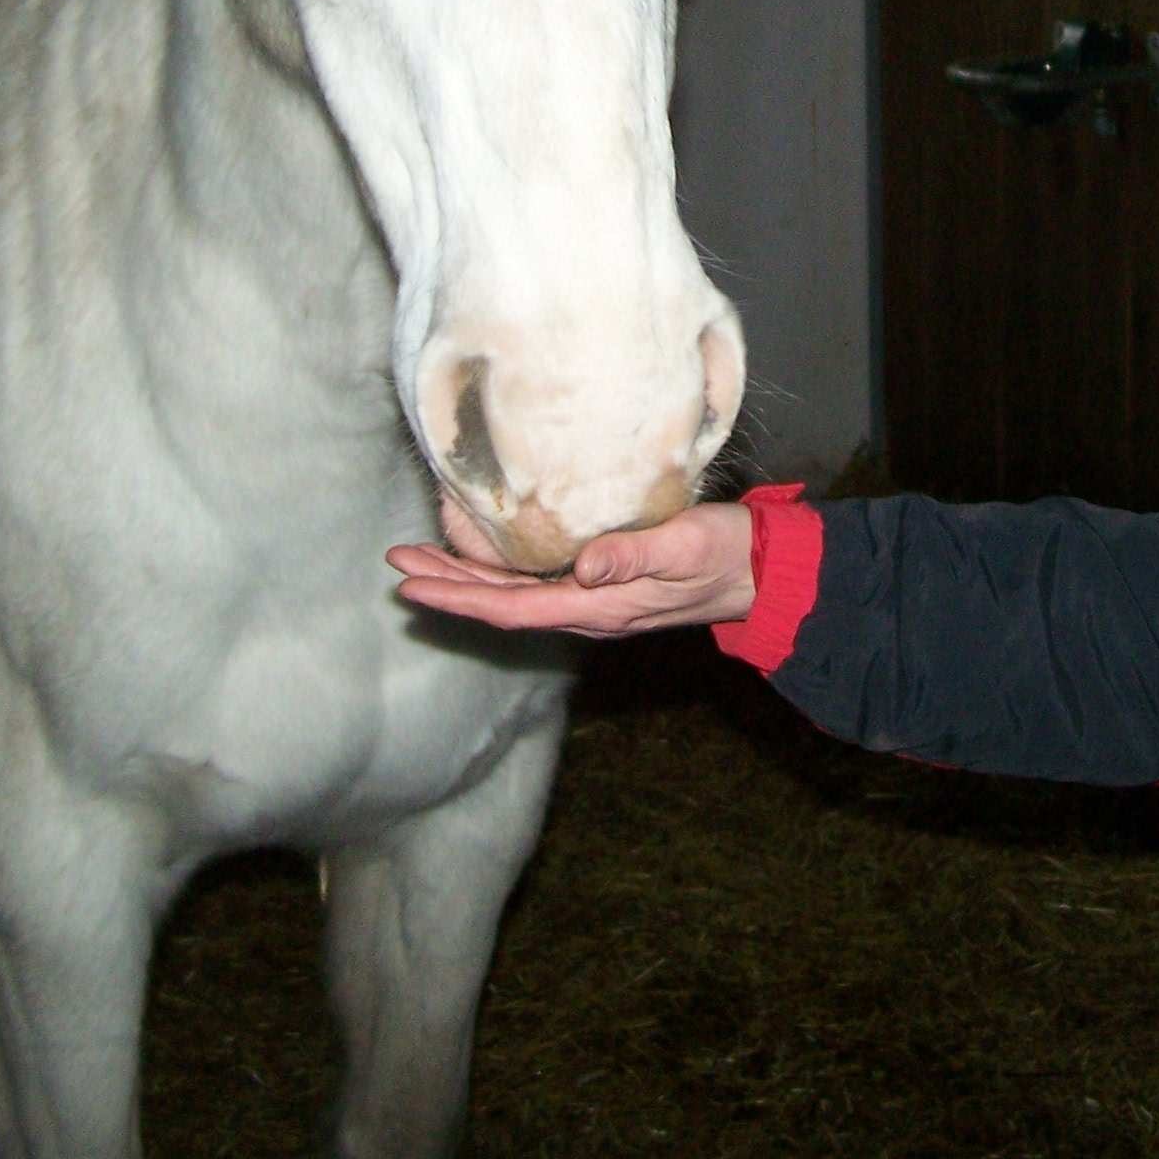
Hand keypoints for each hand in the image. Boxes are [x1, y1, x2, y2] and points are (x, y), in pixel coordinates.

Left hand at [386, 501, 756, 637]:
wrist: (760, 573)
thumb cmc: (724, 554)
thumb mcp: (684, 547)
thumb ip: (635, 554)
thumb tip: (583, 567)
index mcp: (599, 607)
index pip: (511, 606)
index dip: (458, 594)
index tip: (412, 582)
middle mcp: (588, 611)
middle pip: (502, 604)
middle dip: (448, 585)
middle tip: (398, 564)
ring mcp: (596, 602)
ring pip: (516, 596)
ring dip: (468, 579)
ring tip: (425, 559)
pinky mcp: (605, 586)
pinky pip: (537, 586)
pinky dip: (501, 572)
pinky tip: (487, 555)